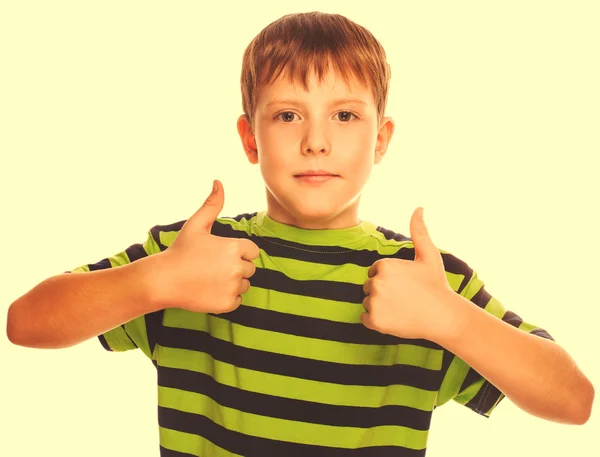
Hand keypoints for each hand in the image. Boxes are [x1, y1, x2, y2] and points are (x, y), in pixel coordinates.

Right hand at [152, 180, 259, 312]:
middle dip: (235, 267)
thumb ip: (211, 204)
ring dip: (232, 283)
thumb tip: (218, 182)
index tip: (220, 254)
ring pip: (244, 285)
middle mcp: (237, 267)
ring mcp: (233, 287)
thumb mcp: (196, 225)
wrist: (163, 280)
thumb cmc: (180, 251)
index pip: (252, 251)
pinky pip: (237, 300)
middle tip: (212, 267)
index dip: (238, 252)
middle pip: (249, 268)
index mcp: (235, 248)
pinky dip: (227, 298)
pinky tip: (210, 290)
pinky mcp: (227, 304)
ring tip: (210, 278)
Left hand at [360, 208, 455, 340]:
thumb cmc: (436, 285)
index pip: (375, 272)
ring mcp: (374, 302)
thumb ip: (419, 231)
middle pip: (369, 287)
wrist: (443, 317)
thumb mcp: (429, 255)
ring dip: (380, 307)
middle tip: (405, 298)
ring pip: (367, 302)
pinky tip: (395, 319)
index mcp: (384, 265)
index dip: (390, 279)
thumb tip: (419, 207)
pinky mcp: (374, 320)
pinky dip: (376, 321)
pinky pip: (365, 319)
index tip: (406, 285)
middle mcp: (376, 282)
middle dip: (383, 292)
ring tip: (401, 308)